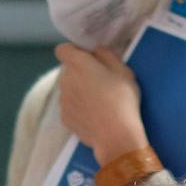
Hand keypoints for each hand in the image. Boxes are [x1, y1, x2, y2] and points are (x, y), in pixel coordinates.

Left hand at [55, 44, 148, 164]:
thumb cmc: (122, 100)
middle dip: (80, 73)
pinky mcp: (65, 118)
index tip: (88, 58)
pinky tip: (94, 116)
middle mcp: (65, 80)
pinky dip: (78, 109)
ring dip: (79, 91)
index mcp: (78, 64)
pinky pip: (70, 107)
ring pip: (69, 90)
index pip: (63, 49)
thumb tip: (96, 51)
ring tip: (99, 103)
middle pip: (68, 71)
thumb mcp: (123, 70)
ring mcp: (63, 100)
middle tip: (101, 83)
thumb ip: (106, 55)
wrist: (116, 136)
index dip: (74, 52)